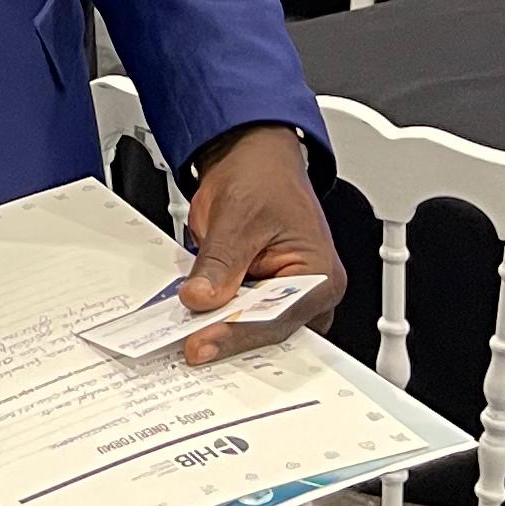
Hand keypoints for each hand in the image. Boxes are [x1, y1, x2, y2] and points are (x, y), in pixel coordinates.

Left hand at [178, 125, 346, 362]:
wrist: (252, 161)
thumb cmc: (262, 178)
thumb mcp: (237, 216)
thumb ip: (219, 261)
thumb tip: (201, 298)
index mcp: (321, 276)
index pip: (278, 319)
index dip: (237, 334)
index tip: (201, 343)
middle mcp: (310, 294)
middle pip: (266, 331)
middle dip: (227, 337)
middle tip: (188, 344)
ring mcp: (285, 298)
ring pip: (250, 328)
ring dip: (218, 329)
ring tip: (183, 335)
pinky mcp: (260, 295)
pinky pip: (238, 314)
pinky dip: (214, 317)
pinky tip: (191, 320)